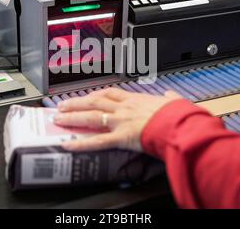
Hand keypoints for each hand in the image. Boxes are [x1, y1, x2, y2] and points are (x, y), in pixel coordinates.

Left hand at [54, 88, 181, 151]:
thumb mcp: (175, 101)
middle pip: (94, 101)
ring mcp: (121, 122)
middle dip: (76, 103)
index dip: (95, 94)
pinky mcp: (121, 137)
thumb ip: (170, 97)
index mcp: (136, 99)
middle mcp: (124, 108)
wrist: (181, 124)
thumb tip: (171, 94)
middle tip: (62, 105)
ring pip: (91, 116)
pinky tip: (68, 145)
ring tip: (58, 119)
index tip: (86, 96)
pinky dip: (81, 144)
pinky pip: (97, 141)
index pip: (110, 93)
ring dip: (72, 117)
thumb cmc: (178, 114)